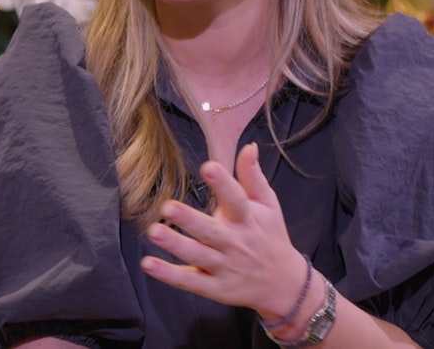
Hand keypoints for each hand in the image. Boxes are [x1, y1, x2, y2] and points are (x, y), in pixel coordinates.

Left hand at [139, 142, 308, 319]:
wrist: (284, 284)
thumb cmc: (270, 236)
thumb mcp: (268, 204)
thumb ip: (253, 176)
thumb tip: (249, 146)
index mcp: (247, 219)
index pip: (236, 199)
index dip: (223, 183)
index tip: (208, 167)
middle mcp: (235, 243)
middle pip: (210, 231)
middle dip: (189, 219)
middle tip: (167, 206)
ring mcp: (224, 267)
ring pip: (197, 256)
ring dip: (175, 245)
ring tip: (154, 231)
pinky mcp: (214, 287)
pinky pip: (190, 281)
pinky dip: (169, 275)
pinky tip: (149, 264)